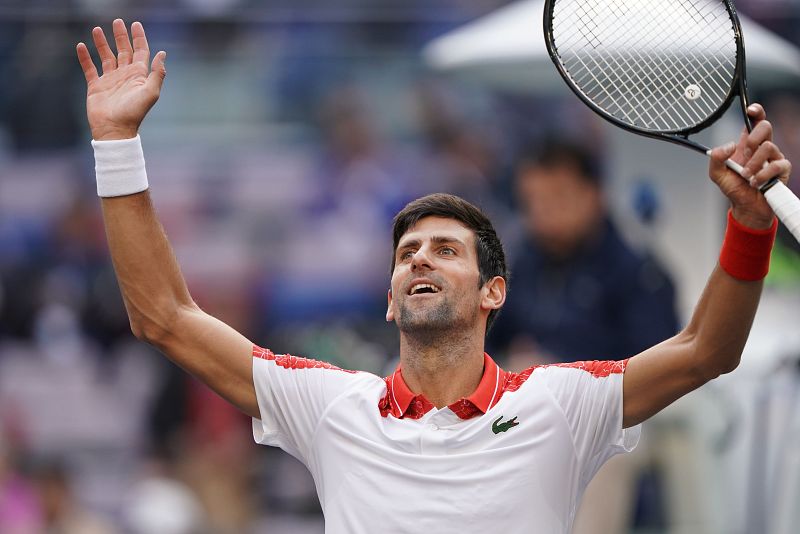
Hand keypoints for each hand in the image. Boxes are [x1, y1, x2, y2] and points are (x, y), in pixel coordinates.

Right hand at [76, 19, 165, 140]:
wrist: (114, 129)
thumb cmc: (134, 113)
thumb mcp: (150, 92)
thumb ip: (157, 73)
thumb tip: (163, 54)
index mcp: (139, 76)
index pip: (140, 52)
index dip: (139, 38)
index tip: (136, 24)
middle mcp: (125, 75)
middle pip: (123, 50)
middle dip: (121, 36)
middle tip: (117, 21)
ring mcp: (110, 80)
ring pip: (106, 56)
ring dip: (102, 43)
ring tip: (96, 29)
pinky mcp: (96, 86)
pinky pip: (89, 68)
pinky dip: (85, 57)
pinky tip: (81, 45)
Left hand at [708, 104, 791, 228]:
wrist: (746, 207)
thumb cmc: (734, 188)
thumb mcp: (717, 174)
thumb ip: (716, 158)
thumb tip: (730, 145)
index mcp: (746, 144)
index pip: (754, 122)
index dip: (756, 112)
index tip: (751, 110)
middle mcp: (762, 148)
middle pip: (765, 127)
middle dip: (753, 138)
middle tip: (745, 154)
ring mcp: (774, 157)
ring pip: (768, 147)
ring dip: (754, 163)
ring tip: (746, 176)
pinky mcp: (782, 169)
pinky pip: (776, 165)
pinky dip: (762, 175)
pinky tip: (755, 183)